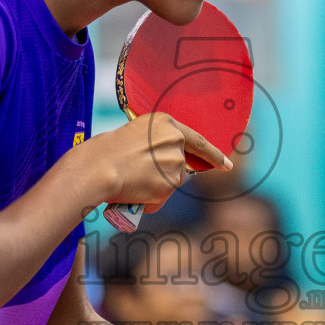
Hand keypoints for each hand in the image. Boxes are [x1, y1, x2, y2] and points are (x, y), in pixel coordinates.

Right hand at [76, 113, 230, 207]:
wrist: (97, 168)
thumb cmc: (106, 151)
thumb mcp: (135, 135)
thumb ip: (155, 143)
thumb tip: (162, 163)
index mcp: (167, 123)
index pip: (199, 141)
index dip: (214, 155)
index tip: (227, 165)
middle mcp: (176, 141)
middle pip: (180, 166)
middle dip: (165, 174)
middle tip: (139, 174)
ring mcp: (175, 164)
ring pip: (171, 183)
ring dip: (155, 187)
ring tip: (131, 180)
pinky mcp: (170, 185)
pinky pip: (161, 198)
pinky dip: (149, 200)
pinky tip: (133, 192)